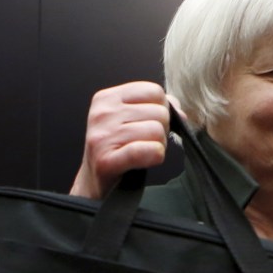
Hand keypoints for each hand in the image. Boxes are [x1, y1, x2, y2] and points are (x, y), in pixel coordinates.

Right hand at [70, 81, 173, 198]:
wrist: (94, 182)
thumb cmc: (116, 149)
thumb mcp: (130, 120)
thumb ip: (155, 107)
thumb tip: (178, 112)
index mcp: (107, 98)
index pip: (154, 90)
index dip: (162, 108)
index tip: (151, 123)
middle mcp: (102, 113)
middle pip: (159, 112)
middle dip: (161, 129)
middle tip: (146, 142)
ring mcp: (103, 136)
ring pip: (157, 131)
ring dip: (158, 145)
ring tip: (143, 152)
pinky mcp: (107, 160)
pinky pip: (150, 150)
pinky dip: (156, 156)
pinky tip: (146, 160)